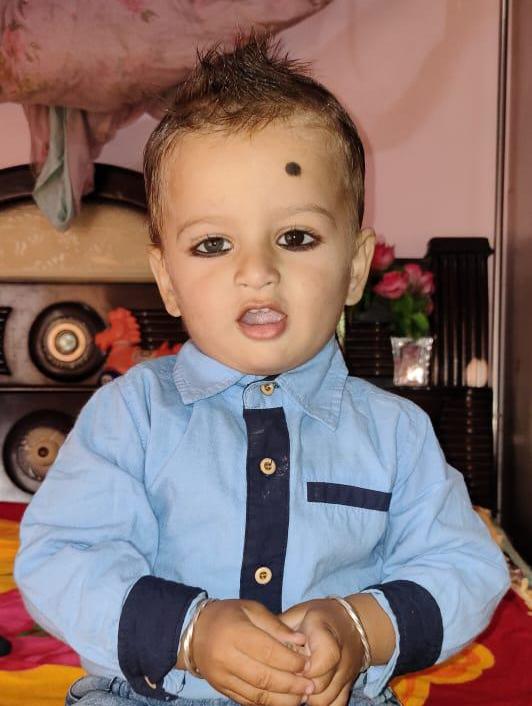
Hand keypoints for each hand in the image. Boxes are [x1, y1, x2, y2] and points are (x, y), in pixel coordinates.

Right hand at [188, 599, 315, 705]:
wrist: (194, 632)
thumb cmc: (228, 615)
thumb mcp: (251, 609)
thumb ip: (276, 625)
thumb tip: (301, 641)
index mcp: (235, 632)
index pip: (268, 651)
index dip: (290, 661)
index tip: (308, 665)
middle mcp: (226, 657)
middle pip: (264, 677)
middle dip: (291, 684)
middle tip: (311, 687)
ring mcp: (222, 677)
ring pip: (257, 694)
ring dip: (283, 699)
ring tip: (302, 698)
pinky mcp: (222, 689)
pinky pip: (247, 701)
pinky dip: (267, 704)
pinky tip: (283, 701)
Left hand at [280, 599, 363, 705]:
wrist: (352, 622)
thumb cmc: (319, 616)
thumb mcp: (298, 613)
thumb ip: (280, 627)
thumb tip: (259, 639)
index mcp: (325, 633)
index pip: (321, 659)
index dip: (301, 668)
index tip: (287, 664)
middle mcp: (341, 655)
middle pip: (319, 685)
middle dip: (297, 685)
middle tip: (283, 677)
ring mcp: (346, 673)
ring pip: (324, 700)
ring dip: (306, 697)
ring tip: (292, 687)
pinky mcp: (348, 686)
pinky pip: (336, 705)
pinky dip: (320, 704)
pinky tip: (307, 696)